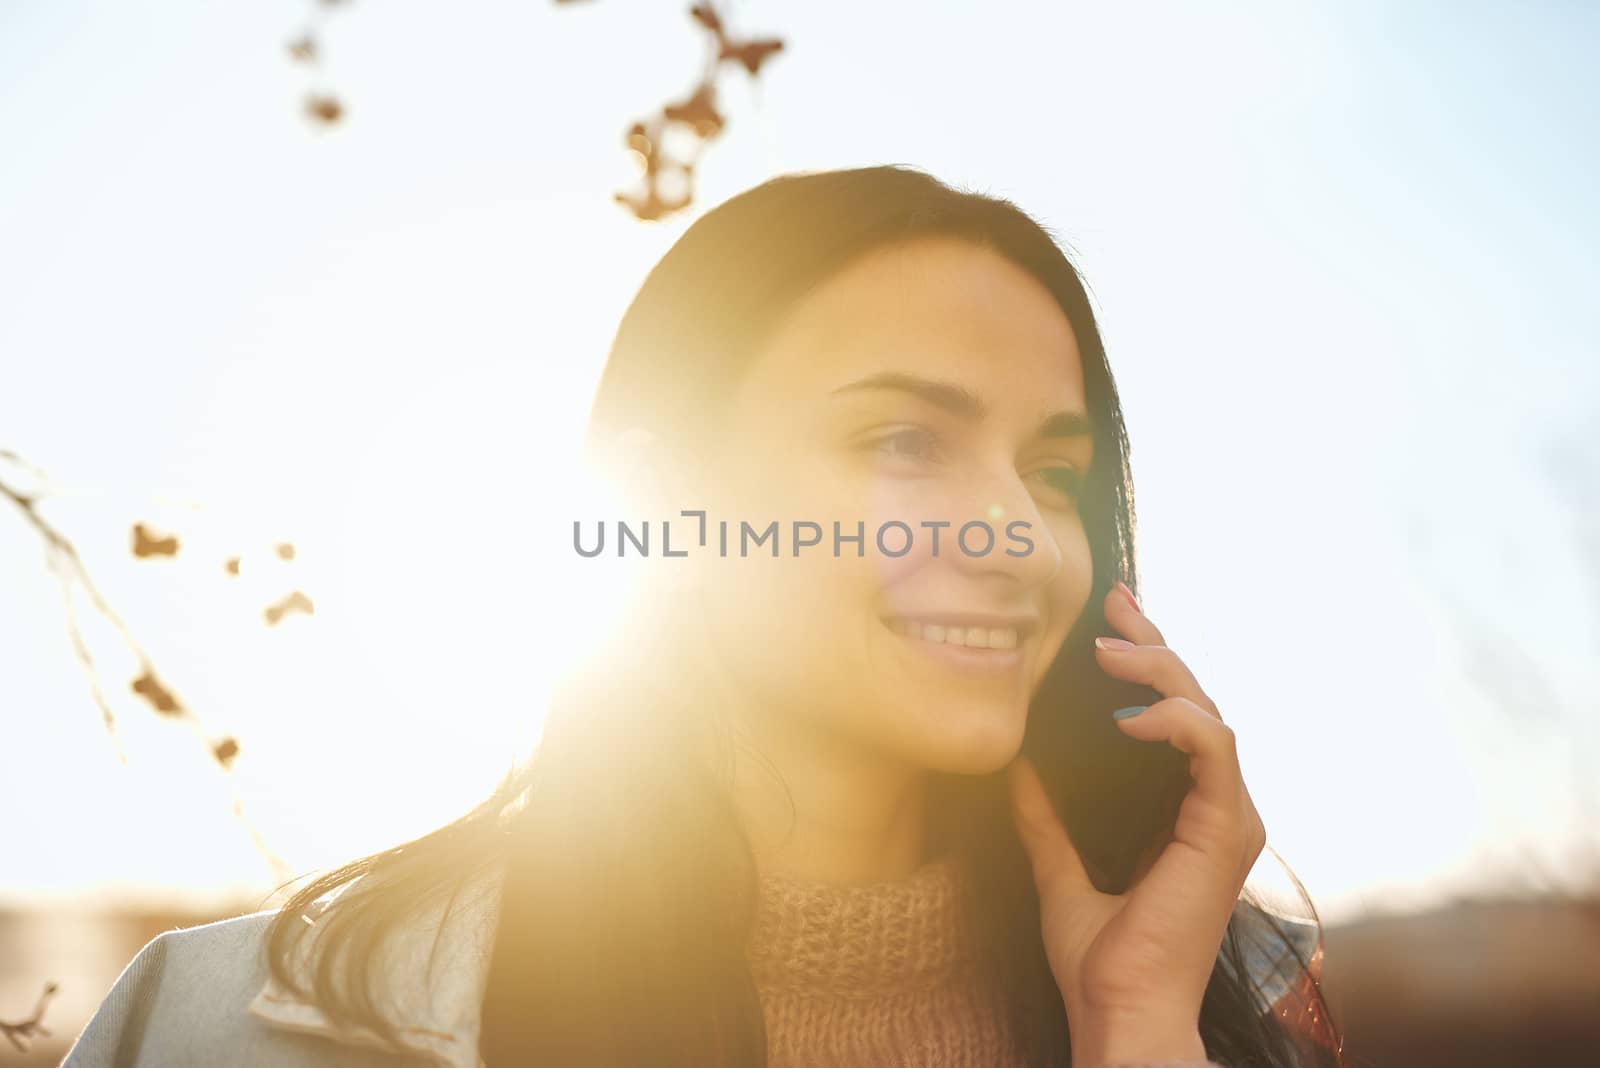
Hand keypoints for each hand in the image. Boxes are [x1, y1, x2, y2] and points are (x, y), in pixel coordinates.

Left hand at [1007, 582, 1266, 1065]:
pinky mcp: (1226, 827)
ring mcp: (1228, 816)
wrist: (1118, 1009)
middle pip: (1194, 702)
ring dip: (1158, 670)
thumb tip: (1019, 765)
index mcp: (1188, 816)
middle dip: (1153, 646)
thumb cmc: (1100, 961)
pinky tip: (1126, 715)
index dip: (1146, 664)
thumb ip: (1047, 819)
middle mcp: (1217, 809)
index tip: (1109, 620)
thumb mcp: (1060, 870)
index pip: (1175, 719)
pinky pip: (1212, 746)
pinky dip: (1173, 719)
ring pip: (1207, 710)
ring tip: (1106, 650)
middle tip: (1114, 604)